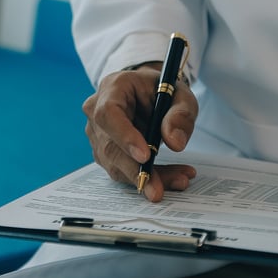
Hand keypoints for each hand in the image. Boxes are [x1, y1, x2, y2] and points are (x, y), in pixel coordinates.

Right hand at [83, 63, 198, 201]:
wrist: (149, 95)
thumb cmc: (163, 91)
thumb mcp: (180, 95)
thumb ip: (181, 115)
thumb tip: (175, 143)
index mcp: (113, 88)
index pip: (108, 113)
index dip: (124, 136)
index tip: (145, 156)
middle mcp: (96, 111)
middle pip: (109, 146)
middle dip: (135, 170)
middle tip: (158, 189)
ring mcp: (97, 134)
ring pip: (115, 164)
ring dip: (146, 177)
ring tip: (180, 179)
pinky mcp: (104, 152)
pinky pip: (121, 170)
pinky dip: (147, 177)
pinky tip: (171, 178)